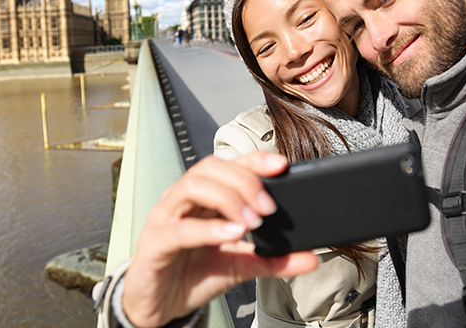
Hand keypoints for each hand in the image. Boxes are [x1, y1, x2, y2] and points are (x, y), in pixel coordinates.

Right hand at [121, 151, 319, 327]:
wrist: (159, 306)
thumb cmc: (193, 276)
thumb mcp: (240, 266)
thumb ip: (273, 260)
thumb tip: (311, 258)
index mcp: (202, 198)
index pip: (228, 165)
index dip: (253, 159)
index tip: (281, 166)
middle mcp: (181, 200)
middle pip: (210, 168)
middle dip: (244, 181)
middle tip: (269, 207)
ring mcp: (164, 218)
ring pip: (192, 186)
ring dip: (228, 199)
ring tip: (252, 221)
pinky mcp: (154, 243)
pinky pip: (179, 229)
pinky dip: (209, 229)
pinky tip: (232, 234)